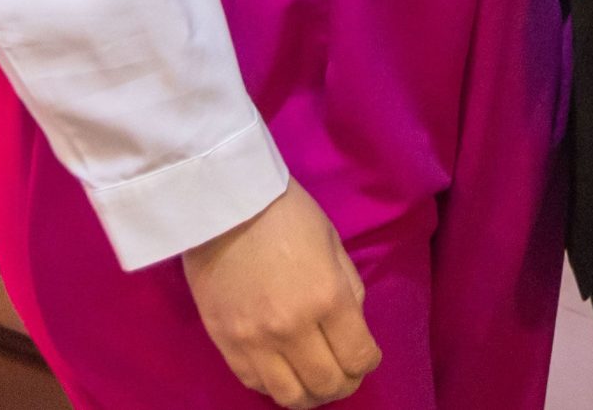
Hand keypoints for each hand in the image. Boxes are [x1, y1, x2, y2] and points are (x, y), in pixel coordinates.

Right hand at [182, 180, 381, 406]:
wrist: (224, 203)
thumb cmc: (287, 214)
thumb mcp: (334, 244)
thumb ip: (348, 290)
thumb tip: (351, 327)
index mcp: (327, 298)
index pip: (357, 357)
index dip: (368, 363)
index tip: (367, 358)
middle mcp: (292, 328)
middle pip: (326, 384)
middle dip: (344, 385)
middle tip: (345, 375)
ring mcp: (254, 340)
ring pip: (288, 395)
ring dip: (309, 395)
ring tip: (314, 382)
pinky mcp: (224, 342)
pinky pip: (253, 383)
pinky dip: (274, 385)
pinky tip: (283, 373)